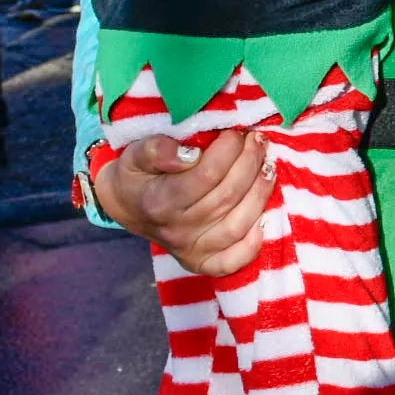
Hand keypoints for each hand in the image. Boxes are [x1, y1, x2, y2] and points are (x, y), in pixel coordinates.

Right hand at [91, 130, 270, 276]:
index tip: (235, 132)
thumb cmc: (137, 174)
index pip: (206, 175)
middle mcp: (176, 231)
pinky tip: (265, 214)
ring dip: (261, 191)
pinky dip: (254, 241)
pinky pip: (234, 259)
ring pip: (238, 223)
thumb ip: (157, 149)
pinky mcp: (202, 262)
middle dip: (250, 162)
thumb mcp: (136, 153)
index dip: (228, 150)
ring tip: (267, 165)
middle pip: (228, 196)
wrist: (127, 205)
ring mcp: (190, 250)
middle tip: (257, 141)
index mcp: (159, 202)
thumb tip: (190, 154)